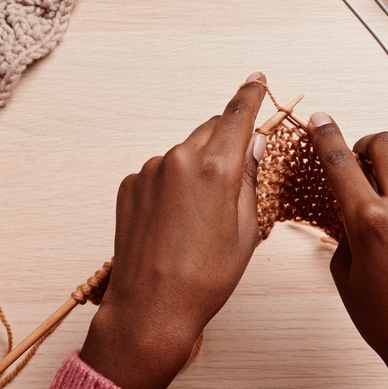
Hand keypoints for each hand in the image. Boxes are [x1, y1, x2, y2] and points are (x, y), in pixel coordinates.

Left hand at [79, 74, 269, 388]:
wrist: (151, 308)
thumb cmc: (205, 278)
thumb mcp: (246, 230)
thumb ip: (251, 178)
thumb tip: (254, 144)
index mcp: (216, 168)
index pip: (237, 115)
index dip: (251, 95)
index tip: (257, 80)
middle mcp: (179, 160)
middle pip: (211, 130)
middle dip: (227, 141)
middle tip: (240, 169)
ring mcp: (149, 172)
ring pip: (185, 153)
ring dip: (199, 168)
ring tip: (203, 216)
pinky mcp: (130, 186)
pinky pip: (161, 173)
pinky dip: (173, 186)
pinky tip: (177, 222)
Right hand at [307, 112, 387, 388]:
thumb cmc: (387, 317)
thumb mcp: (345, 271)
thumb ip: (344, 226)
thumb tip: (348, 199)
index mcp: (369, 220)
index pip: (340, 161)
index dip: (326, 135)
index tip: (321, 120)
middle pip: (386, 145)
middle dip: (369, 149)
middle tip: (365, 166)